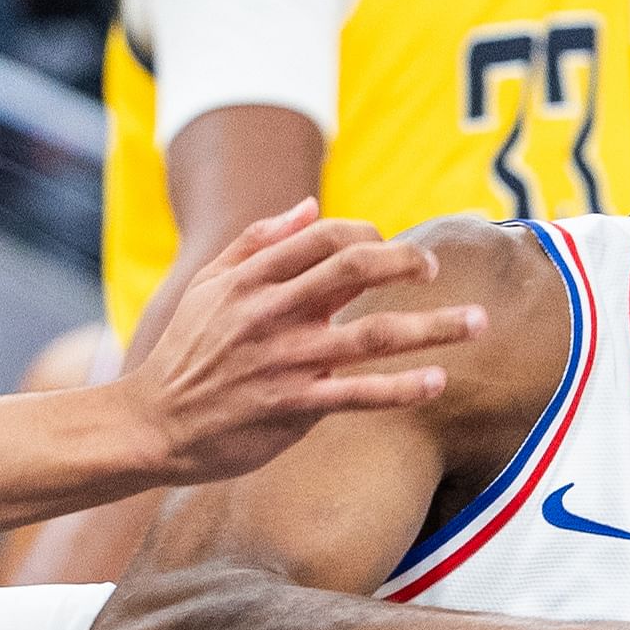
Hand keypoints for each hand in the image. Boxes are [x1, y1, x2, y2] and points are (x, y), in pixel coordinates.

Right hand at [117, 202, 484, 485]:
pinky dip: (402, 387)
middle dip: (409, 263)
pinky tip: (437, 380)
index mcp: (254, 279)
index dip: (369, 233)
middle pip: (358, 269)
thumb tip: (309, 205)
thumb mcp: (208, 286)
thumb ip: (257, 241)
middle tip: (436, 269)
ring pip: (374, 334)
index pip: (326, 236)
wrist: (151, 425)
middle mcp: (274, 313)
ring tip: (478, 323)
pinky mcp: (294, 407)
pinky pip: (360, 395)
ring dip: (434, 327)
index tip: (390, 246)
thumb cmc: (185, 354)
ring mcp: (287, 361)